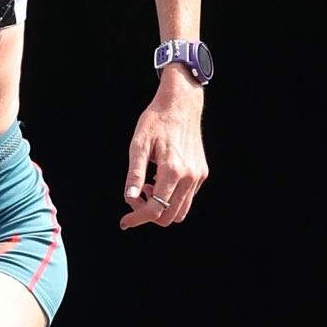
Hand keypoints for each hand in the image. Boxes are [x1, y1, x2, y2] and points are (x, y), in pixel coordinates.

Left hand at [120, 81, 208, 229]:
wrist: (180, 105)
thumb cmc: (156, 121)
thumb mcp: (139, 144)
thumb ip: (134, 173)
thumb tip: (129, 197)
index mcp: (172, 170)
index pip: (155, 209)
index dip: (137, 218)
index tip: (124, 221)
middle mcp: (189, 176)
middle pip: (169, 217)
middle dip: (148, 215)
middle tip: (135, 197)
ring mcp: (198, 176)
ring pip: (180, 211)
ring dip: (161, 208)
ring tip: (147, 188)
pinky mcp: (202, 173)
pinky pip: (187, 198)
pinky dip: (171, 199)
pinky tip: (159, 181)